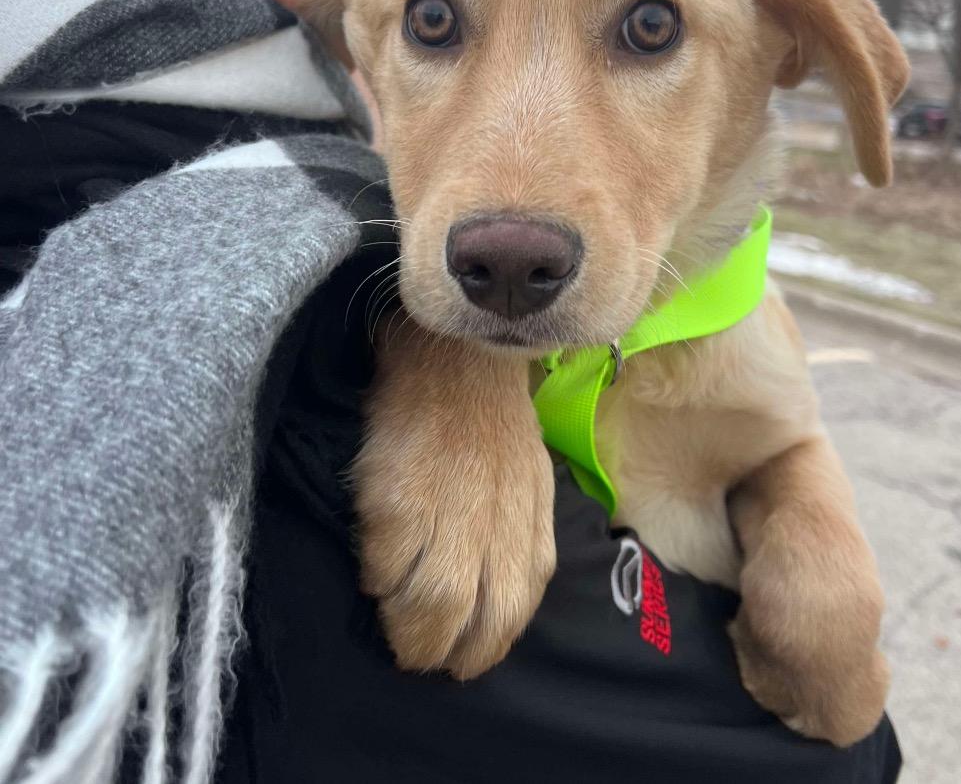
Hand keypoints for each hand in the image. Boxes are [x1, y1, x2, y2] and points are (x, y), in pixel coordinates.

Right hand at [354, 320, 555, 678]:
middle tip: (422, 658)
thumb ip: (523, 534)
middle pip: (473, 618)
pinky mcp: (397, 498)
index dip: (488, 643)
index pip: (514, 606)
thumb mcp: (530, 474)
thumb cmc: (490, 418)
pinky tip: (375, 574)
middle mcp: (493, 523)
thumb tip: (505, 597)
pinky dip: (378, 581)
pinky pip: (385, 566)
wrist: (450, 356)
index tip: (467, 660)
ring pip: (429, 605)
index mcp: (529, 520)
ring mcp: (445, 511)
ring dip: (409, 630)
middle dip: (446, 651)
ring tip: (395, 627)